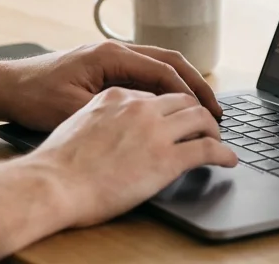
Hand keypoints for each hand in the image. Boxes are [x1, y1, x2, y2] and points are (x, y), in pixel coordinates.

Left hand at [0, 40, 222, 130]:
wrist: (4, 87)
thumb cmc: (33, 98)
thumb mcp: (75, 109)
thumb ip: (116, 108)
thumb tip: (154, 116)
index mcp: (111, 55)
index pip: (163, 70)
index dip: (190, 93)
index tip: (208, 113)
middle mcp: (115, 49)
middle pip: (169, 60)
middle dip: (196, 85)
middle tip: (217, 109)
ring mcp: (111, 55)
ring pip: (159, 64)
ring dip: (182, 84)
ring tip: (202, 109)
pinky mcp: (105, 66)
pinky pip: (145, 72)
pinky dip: (164, 86)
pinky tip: (172, 106)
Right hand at [34, 88, 237, 228]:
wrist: (51, 184)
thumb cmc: (56, 162)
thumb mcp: (78, 120)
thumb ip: (103, 115)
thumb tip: (116, 125)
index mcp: (117, 95)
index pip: (156, 93)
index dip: (172, 106)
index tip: (178, 117)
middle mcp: (140, 107)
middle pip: (184, 99)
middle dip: (199, 110)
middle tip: (208, 123)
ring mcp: (155, 131)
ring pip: (200, 118)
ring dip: (213, 128)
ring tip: (218, 139)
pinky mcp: (166, 159)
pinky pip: (206, 150)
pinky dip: (223, 153)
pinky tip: (228, 160)